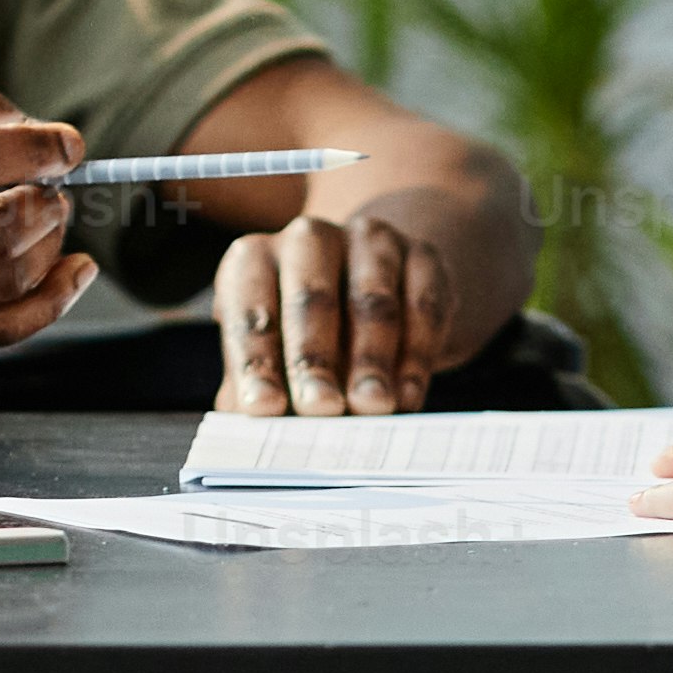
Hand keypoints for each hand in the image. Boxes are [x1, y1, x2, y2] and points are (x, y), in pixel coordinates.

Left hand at [215, 203, 458, 415]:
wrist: (378, 293)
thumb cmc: (304, 337)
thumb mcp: (269, 356)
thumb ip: (258, 389)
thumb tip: (251, 433)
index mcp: (254, 260)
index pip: (249, 309)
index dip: (256, 360)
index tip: (265, 407)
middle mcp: (308, 239)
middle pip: (311, 298)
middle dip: (315, 359)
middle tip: (321, 408)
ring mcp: (369, 241)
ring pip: (372, 302)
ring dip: (371, 359)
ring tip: (371, 407)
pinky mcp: (422, 256)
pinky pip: (423, 306)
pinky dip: (416, 356)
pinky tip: (407, 396)